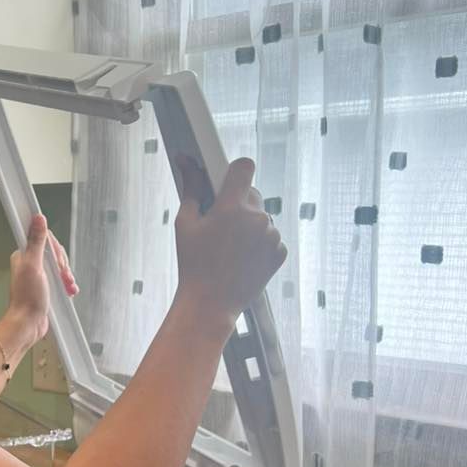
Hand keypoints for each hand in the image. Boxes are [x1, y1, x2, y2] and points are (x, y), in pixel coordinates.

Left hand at [3, 214, 76, 349]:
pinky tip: (69, 290)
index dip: (55, 250)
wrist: (28, 324)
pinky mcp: (46, 286)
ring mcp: (39, 275)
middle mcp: (30, 263)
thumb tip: (38, 218)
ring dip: (66, 275)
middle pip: (54, 253)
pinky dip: (67, 284)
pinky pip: (60, 279)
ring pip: (59, 266)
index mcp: (24, 255)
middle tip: (62, 276)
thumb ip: (36, 241)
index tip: (57, 261)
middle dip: (63, 265)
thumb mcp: (34, 265)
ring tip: (67, 286)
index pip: (45, 239)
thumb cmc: (28, 298)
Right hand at [174, 157, 286, 331]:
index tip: (227, 180)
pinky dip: (259, 242)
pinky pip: (271, 236)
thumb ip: (192, 188)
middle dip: (237, 202)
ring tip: (230, 247)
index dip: (234, 171)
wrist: (210, 304)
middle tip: (220, 223)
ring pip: (262, 216)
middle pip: (252, 193)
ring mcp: (271, 236)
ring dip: (249, 224)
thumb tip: (187, 162)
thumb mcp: (186, 223)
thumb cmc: (193, 265)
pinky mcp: (280, 252)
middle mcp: (256, 218)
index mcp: (231, 207)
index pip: (244, 167)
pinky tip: (241, 257)